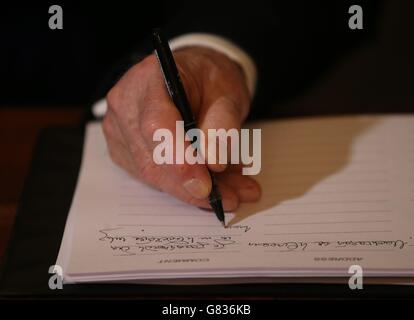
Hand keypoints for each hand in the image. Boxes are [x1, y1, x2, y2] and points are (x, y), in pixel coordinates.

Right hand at [103, 46, 260, 210]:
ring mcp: (120, 130)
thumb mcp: (228, 94)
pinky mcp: (125, 150)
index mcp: (149, 78)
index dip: (179, 160)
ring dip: (193, 190)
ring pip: (153, 174)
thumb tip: (213, 164)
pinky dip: (184, 187)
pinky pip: (152, 177)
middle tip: (232, 198)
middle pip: (152, 158)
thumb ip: (222, 126)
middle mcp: (125, 104)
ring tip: (232, 192)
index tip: (206, 186)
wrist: (194, 77)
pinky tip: (213, 186)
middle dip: (193, 186)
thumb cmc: (209, 80)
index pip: (156, 125)